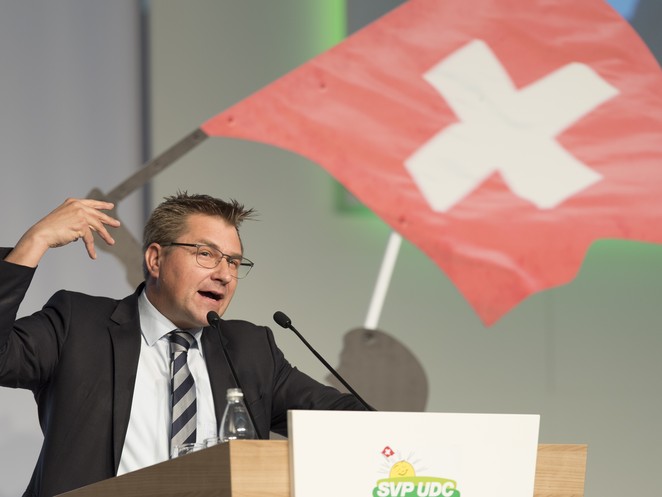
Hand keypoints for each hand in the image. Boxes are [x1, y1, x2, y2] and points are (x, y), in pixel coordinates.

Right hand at [5, 198, 120, 266]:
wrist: (41, 234)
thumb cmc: (51, 229)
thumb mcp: (65, 218)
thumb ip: (77, 220)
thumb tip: (87, 229)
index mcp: (74, 203)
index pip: (91, 203)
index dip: (102, 205)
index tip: (111, 206)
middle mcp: (78, 207)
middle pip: (98, 215)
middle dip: (109, 220)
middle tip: (118, 224)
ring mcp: (80, 215)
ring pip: (97, 227)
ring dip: (105, 236)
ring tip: (112, 242)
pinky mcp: (81, 226)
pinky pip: (89, 239)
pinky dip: (91, 248)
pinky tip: (93, 256)